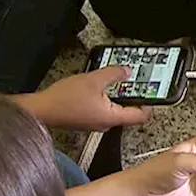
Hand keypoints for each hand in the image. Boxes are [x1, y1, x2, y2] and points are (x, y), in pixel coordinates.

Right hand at [32, 67, 151, 130]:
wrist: (42, 110)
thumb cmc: (64, 100)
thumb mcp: (93, 80)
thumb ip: (114, 74)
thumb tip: (127, 71)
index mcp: (111, 117)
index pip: (141, 116)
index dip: (150, 104)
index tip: (153, 93)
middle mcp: (106, 124)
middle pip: (129, 112)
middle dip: (133, 96)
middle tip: (135, 81)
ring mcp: (96, 123)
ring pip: (115, 110)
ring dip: (118, 96)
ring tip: (117, 80)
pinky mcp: (87, 119)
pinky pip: (103, 109)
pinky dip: (105, 98)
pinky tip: (100, 87)